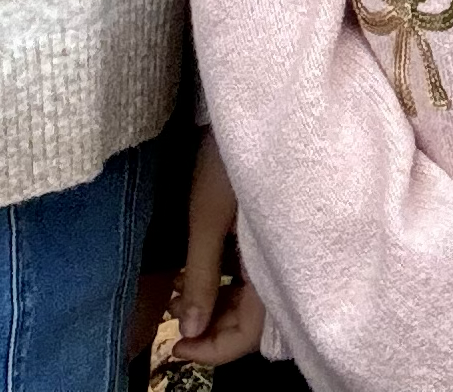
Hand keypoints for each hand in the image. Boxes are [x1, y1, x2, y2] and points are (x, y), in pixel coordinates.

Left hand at [172, 130, 265, 366]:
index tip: (175, 347)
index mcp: (276, 263)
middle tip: (170, 319)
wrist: (254, 103)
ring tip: (173, 293)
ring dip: (210, 302)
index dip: (212, 350)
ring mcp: (274, 244)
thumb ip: (200, 277)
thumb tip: (188, 332)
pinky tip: (190, 271)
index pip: (250, 335)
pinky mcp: (265, 228)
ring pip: (246, 296)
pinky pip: (245, 271)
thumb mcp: (207, 217)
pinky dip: (217, 279)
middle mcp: (282, 260)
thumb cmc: (230, 157)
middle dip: (208, 327)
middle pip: (250, 319)